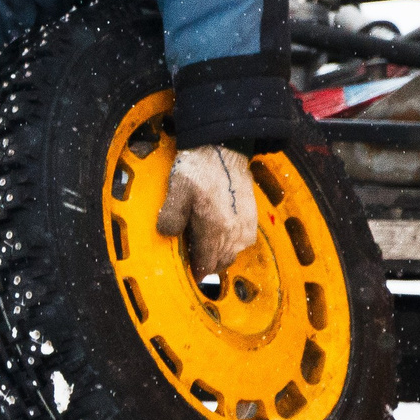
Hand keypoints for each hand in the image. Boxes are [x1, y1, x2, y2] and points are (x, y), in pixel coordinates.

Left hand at [155, 145, 260, 277]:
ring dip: (218, 253)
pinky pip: (241, 243)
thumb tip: (167, 235)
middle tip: (192, 250)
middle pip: (219, 263)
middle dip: (205, 261)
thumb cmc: (199, 169)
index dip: (194, 269)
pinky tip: (218, 230)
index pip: (205, 266)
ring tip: (204, 239)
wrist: (224, 149)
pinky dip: (229, 242)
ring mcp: (246, 228)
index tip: (187, 266)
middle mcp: (234, 234)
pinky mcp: (252, 220)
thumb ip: (171, 217)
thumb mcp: (177, 190)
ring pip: (231, 254)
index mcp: (214, 230)